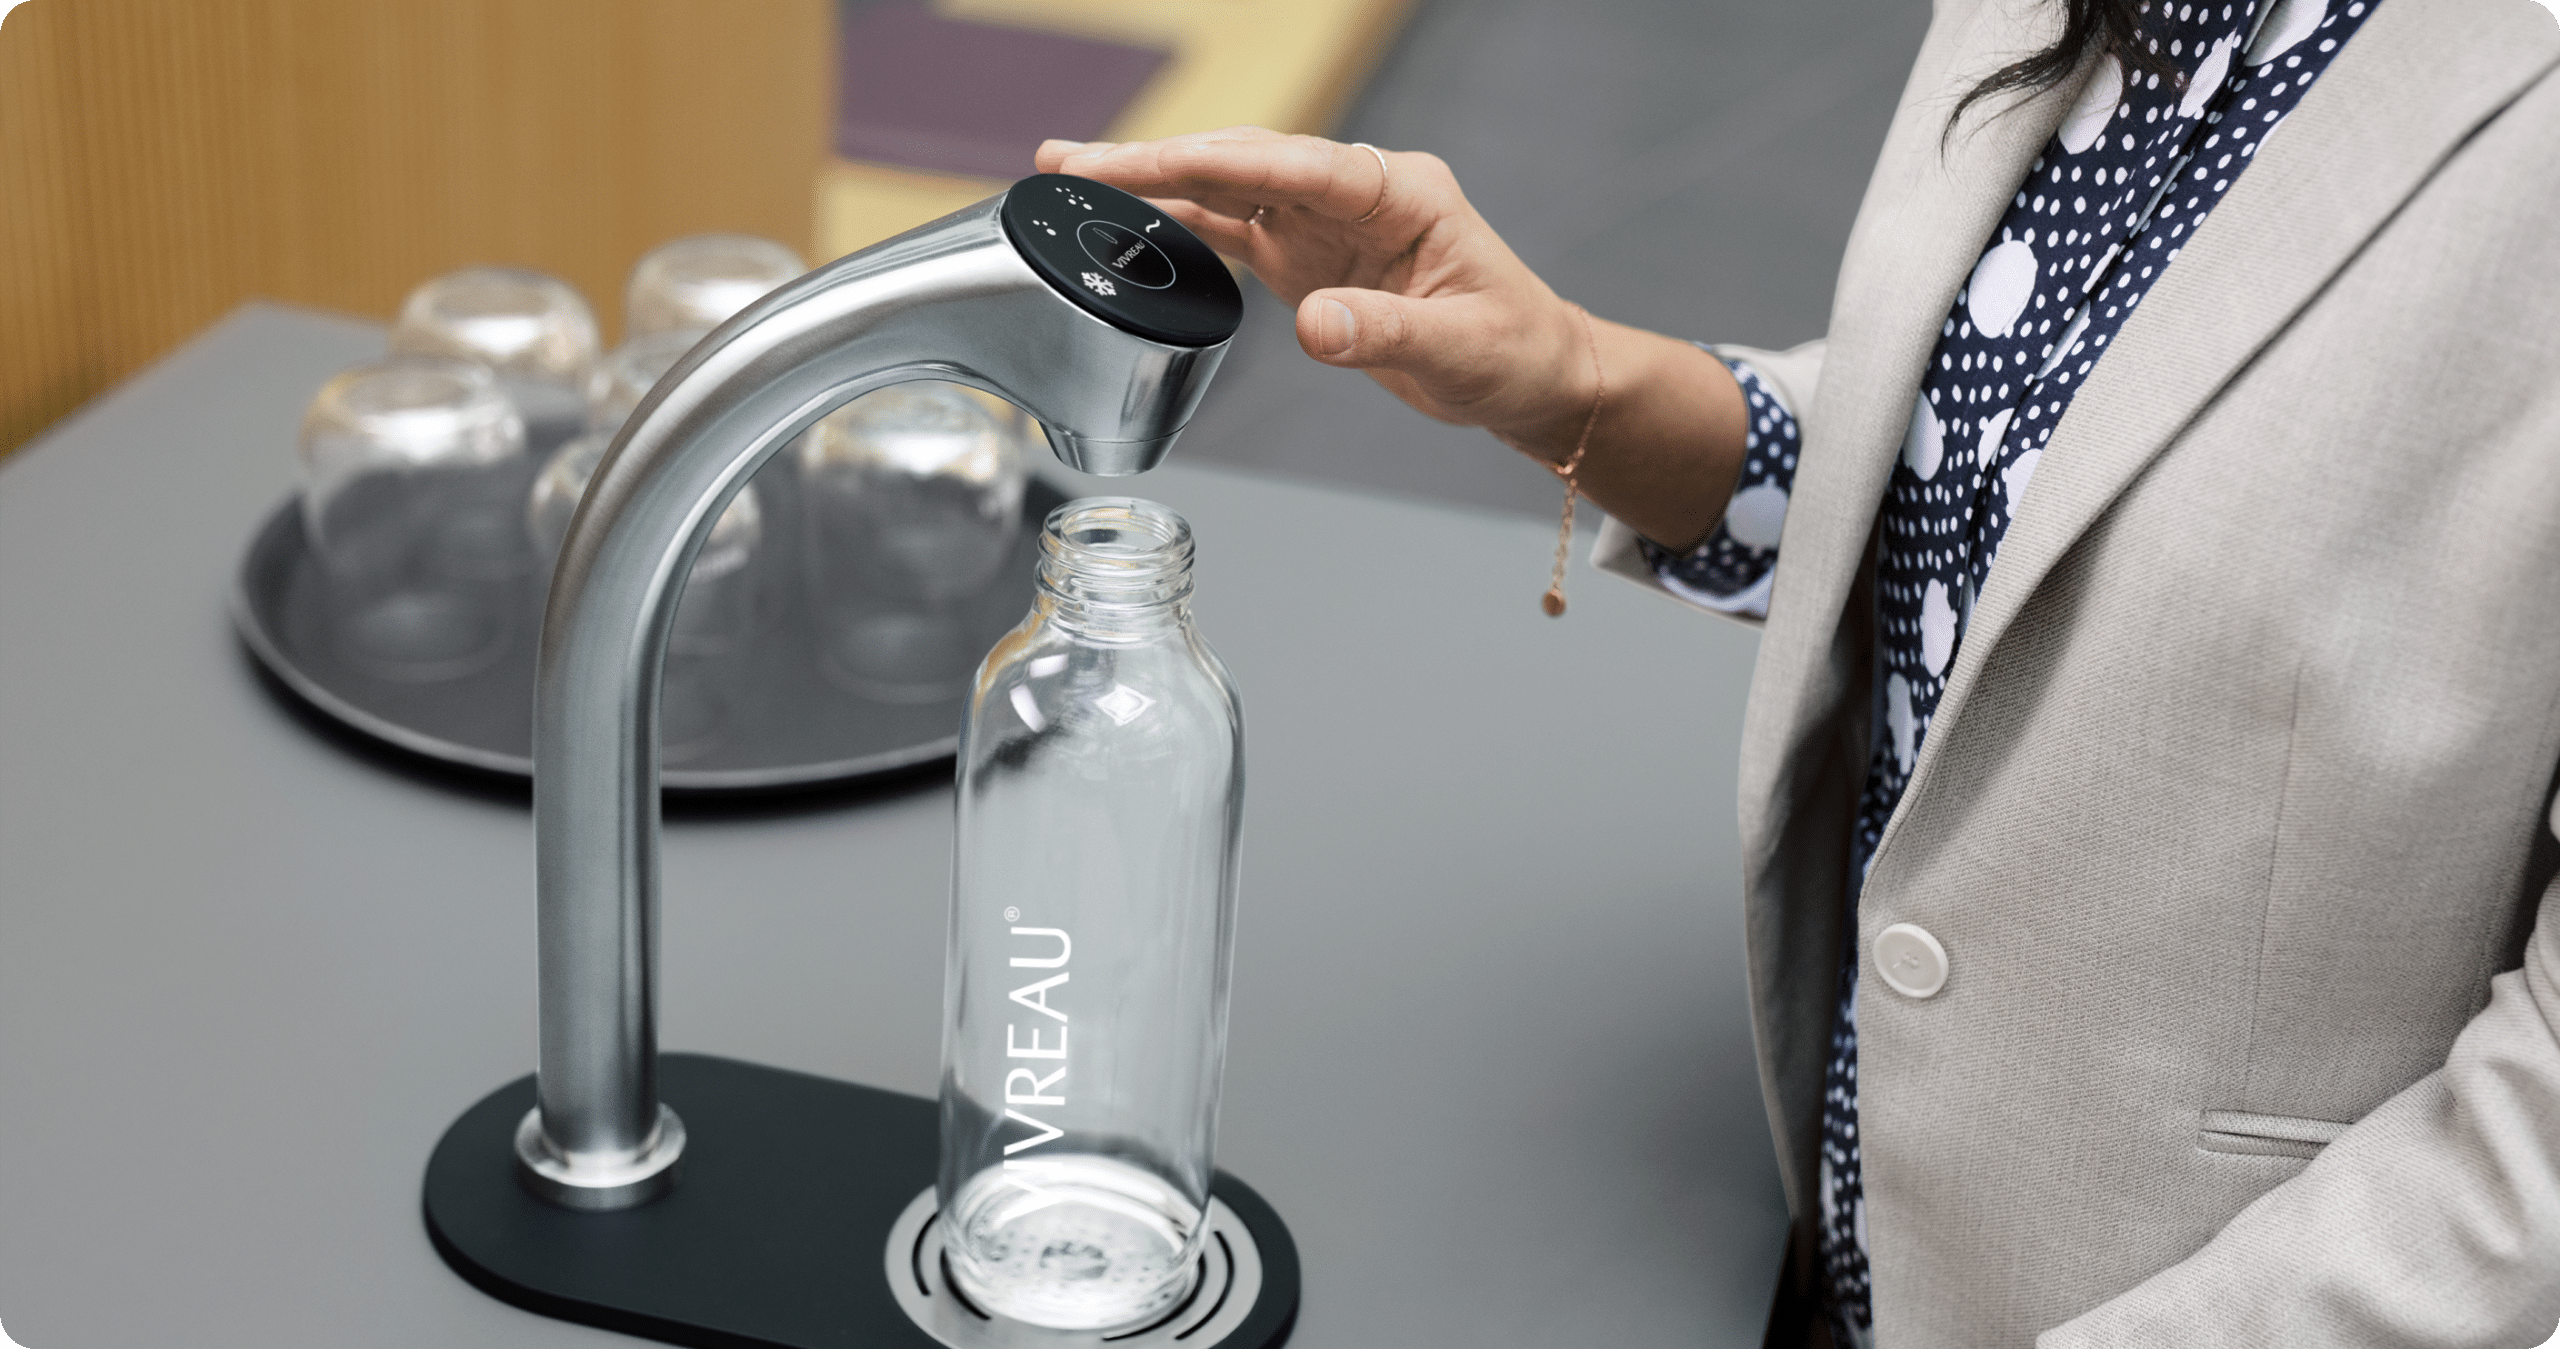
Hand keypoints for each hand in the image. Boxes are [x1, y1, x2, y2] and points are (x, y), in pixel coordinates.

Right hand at [1036, 128, 1595, 454]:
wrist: (1533, 375)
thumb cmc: (1514, 351)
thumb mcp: (1460, 350)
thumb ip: (1385, 334)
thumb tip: (1314, 325)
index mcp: (1400, 193)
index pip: (1292, 164)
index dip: (1213, 161)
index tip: (1143, 164)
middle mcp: (1358, 194)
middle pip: (1244, 162)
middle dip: (1155, 160)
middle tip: (1069, 163)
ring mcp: (1328, 223)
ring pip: (1228, 188)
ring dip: (1154, 183)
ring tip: (1072, 177)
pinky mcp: (1309, 258)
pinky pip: (1233, 230)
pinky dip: (1179, 225)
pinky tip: (1125, 222)